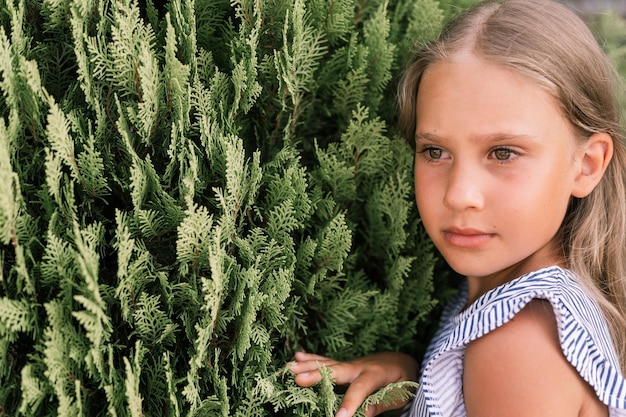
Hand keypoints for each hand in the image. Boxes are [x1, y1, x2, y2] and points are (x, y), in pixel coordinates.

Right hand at [288, 351, 418, 416]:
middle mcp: (359, 366)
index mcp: (375, 374)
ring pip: (327, 364)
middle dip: (316, 375)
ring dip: (308, 365)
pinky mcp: (346, 365)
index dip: (348, 404)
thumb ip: (383, 403)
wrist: (403, 362)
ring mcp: (351, 364)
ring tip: (290, 367)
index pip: (359, 390)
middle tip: (298, 379)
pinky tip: (297, 355)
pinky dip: (312, 358)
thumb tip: (366, 412)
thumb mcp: (401, 394)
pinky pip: (327, 361)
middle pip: (336, 371)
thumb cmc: (403, 380)